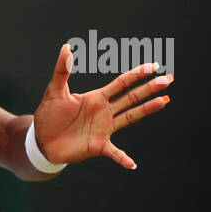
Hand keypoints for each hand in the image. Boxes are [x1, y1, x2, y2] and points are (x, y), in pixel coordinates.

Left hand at [32, 44, 172, 169]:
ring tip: (164, 102)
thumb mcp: (54, 91)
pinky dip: (123, 158)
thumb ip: (61, 70)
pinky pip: (114, 153)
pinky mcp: (98, 146)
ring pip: (130, 117)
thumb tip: (66, 47)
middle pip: (131, 97)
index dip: (136, 74)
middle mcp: (105, 112)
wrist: (42, 139)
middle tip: (168, 80)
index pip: (121, 83)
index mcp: (97, 98)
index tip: (153, 67)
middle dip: (149, 88)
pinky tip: (133, 164)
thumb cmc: (49, 115)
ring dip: (146, 110)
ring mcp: (104, 129)